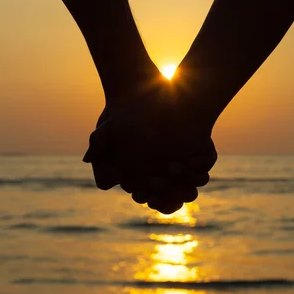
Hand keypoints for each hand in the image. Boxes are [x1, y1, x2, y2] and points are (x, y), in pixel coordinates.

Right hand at [83, 76, 216, 213]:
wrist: (149, 92)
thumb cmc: (125, 114)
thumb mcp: (106, 129)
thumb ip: (97, 146)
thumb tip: (88, 160)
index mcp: (146, 179)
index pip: (150, 200)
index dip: (147, 198)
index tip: (141, 191)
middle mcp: (166, 176)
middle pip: (173, 201)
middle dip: (167, 197)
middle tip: (156, 182)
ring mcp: (185, 164)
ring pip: (191, 189)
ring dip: (185, 184)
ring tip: (173, 166)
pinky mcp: (199, 151)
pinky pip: (205, 168)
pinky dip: (200, 166)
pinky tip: (190, 158)